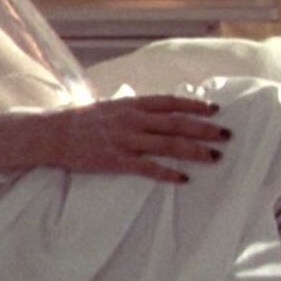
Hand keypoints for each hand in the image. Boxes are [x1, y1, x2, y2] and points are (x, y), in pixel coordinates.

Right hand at [60, 95, 227, 183]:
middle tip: (226, 135)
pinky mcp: (117, 160)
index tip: (214, 109)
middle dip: (204, 129)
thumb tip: (159, 112)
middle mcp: (133, 119)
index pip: (170, 102)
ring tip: (214, 156)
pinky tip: (183, 178)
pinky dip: (167, 173)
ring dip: (193, 150)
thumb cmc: (82, 120)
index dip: (194, 105)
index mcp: (132, 104)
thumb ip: (135, 110)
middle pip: (176, 123)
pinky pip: (147, 167)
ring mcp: (125, 140)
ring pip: (167, 144)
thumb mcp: (112, 107)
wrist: (54, 133)